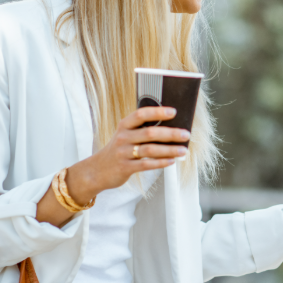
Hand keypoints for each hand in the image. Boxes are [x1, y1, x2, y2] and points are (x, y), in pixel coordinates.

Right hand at [67, 106, 190, 202]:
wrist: (96, 170)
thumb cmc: (119, 150)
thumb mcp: (125, 135)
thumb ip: (142, 130)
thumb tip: (172, 127)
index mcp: (124, 125)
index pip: (141, 114)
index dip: (158, 112)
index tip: (174, 112)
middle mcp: (123, 137)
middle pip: (149, 133)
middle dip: (170, 133)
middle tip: (186, 134)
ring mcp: (123, 153)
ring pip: (150, 150)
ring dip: (169, 150)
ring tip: (183, 150)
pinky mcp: (125, 167)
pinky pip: (146, 165)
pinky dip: (160, 163)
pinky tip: (172, 161)